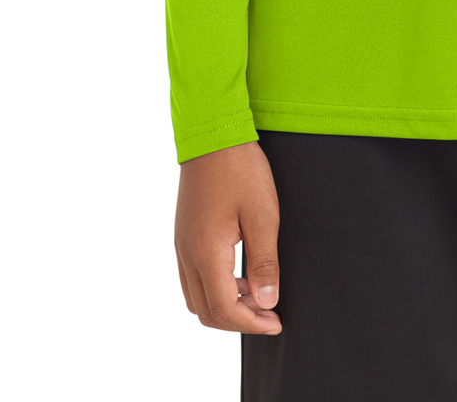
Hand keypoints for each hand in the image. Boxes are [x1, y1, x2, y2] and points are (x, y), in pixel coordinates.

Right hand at [174, 140, 282, 334]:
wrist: (212, 132)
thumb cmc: (240, 169)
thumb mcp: (263, 214)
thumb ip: (264, 262)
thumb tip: (266, 302)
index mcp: (206, 253)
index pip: (224, 309)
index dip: (251, 324)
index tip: (276, 323)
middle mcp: (187, 254)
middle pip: (205, 312)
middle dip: (237, 321)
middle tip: (268, 315)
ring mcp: (181, 245)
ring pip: (196, 298)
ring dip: (224, 306)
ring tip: (256, 295)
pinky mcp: (182, 234)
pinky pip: (192, 277)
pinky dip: (214, 287)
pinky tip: (238, 273)